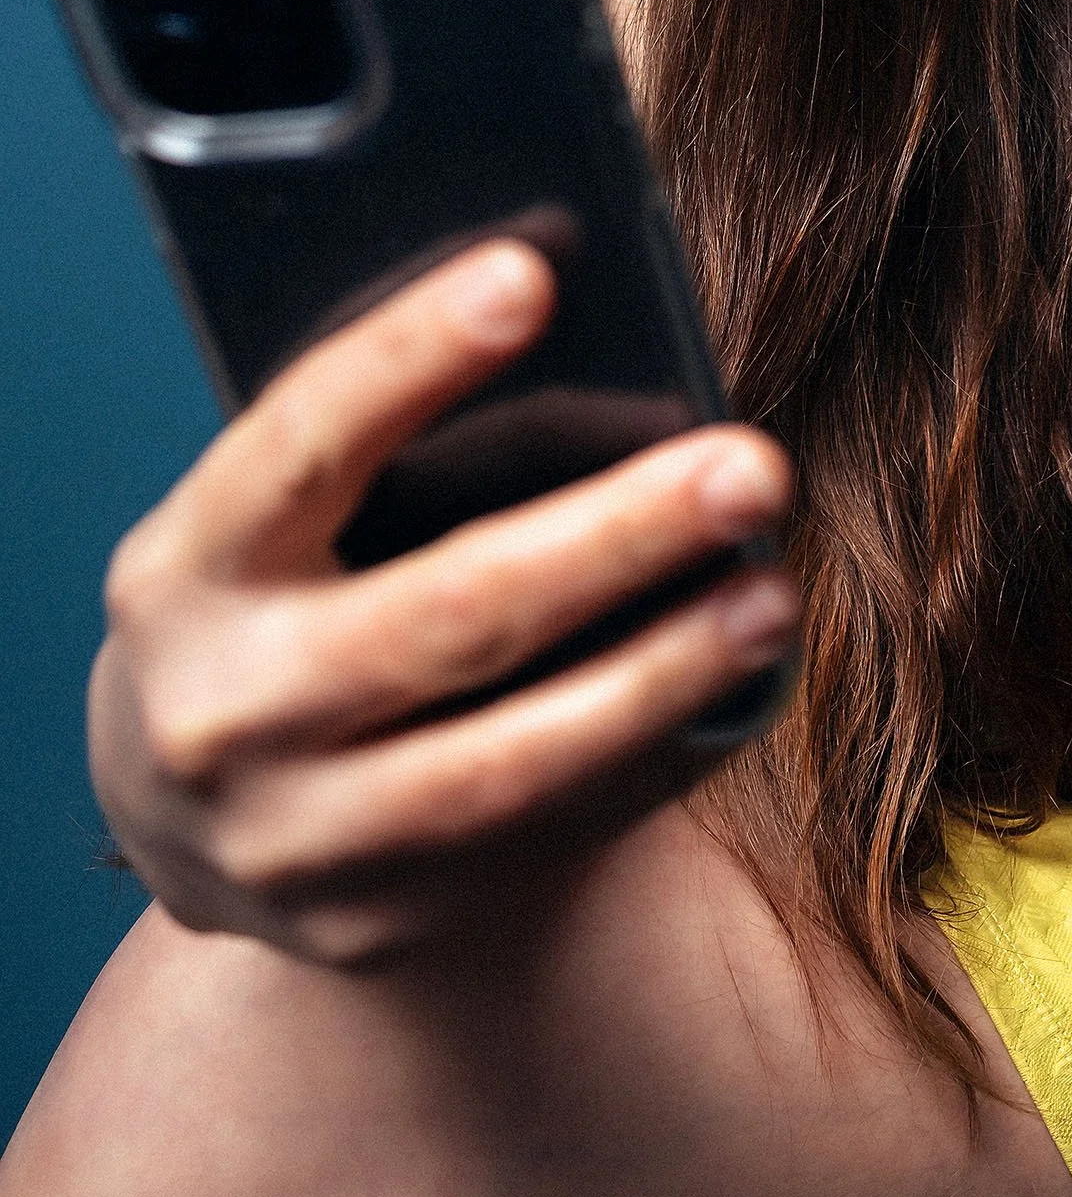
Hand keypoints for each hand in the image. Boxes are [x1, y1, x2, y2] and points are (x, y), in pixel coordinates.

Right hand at [87, 239, 798, 965]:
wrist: (177, 813)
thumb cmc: (273, 594)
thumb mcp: (275, 515)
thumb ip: (387, 443)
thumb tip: (581, 314)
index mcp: (185, 568)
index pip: (301, 444)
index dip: (410, 356)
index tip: (530, 272)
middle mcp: (219, 713)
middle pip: (442, 617)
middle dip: (614, 536)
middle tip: (750, 464)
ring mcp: (292, 839)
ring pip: (505, 762)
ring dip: (660, 674)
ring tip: (768, 597)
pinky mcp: (370, 924)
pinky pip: (537, 840)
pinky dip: (646, 761)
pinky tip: (732, 691)